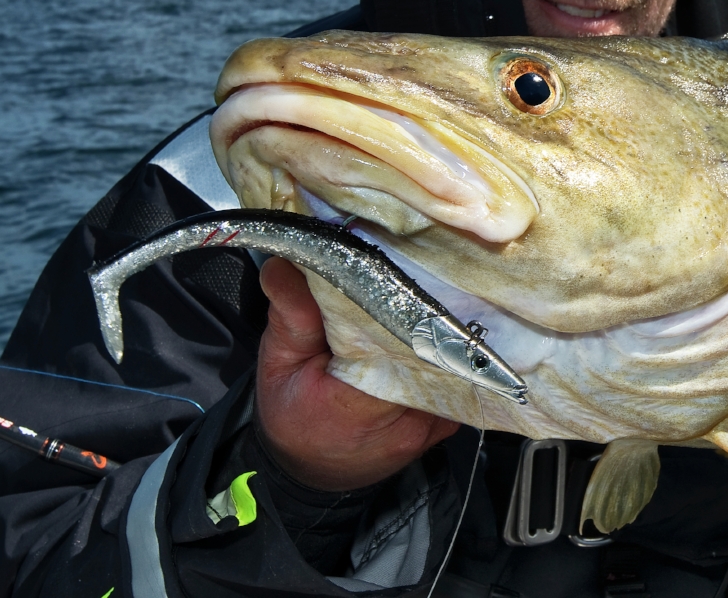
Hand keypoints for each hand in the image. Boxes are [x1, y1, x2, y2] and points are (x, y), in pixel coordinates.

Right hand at [255, 257, 459, 490]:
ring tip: (418, 278)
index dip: (394, 295)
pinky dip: (437, 344)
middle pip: (426, 341)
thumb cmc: (293, 419)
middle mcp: (410, 417)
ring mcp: (435, 420)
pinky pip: (449, 369)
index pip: (394, 337)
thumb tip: (287, 263)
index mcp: (359, 407)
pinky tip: (427, 316)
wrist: (314, 472)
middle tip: (406, 256)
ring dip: (431, 319)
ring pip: (444, 353)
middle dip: (416, 300)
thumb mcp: (278, 365)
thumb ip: (290, 316)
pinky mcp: (446, 416)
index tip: (385, 260)